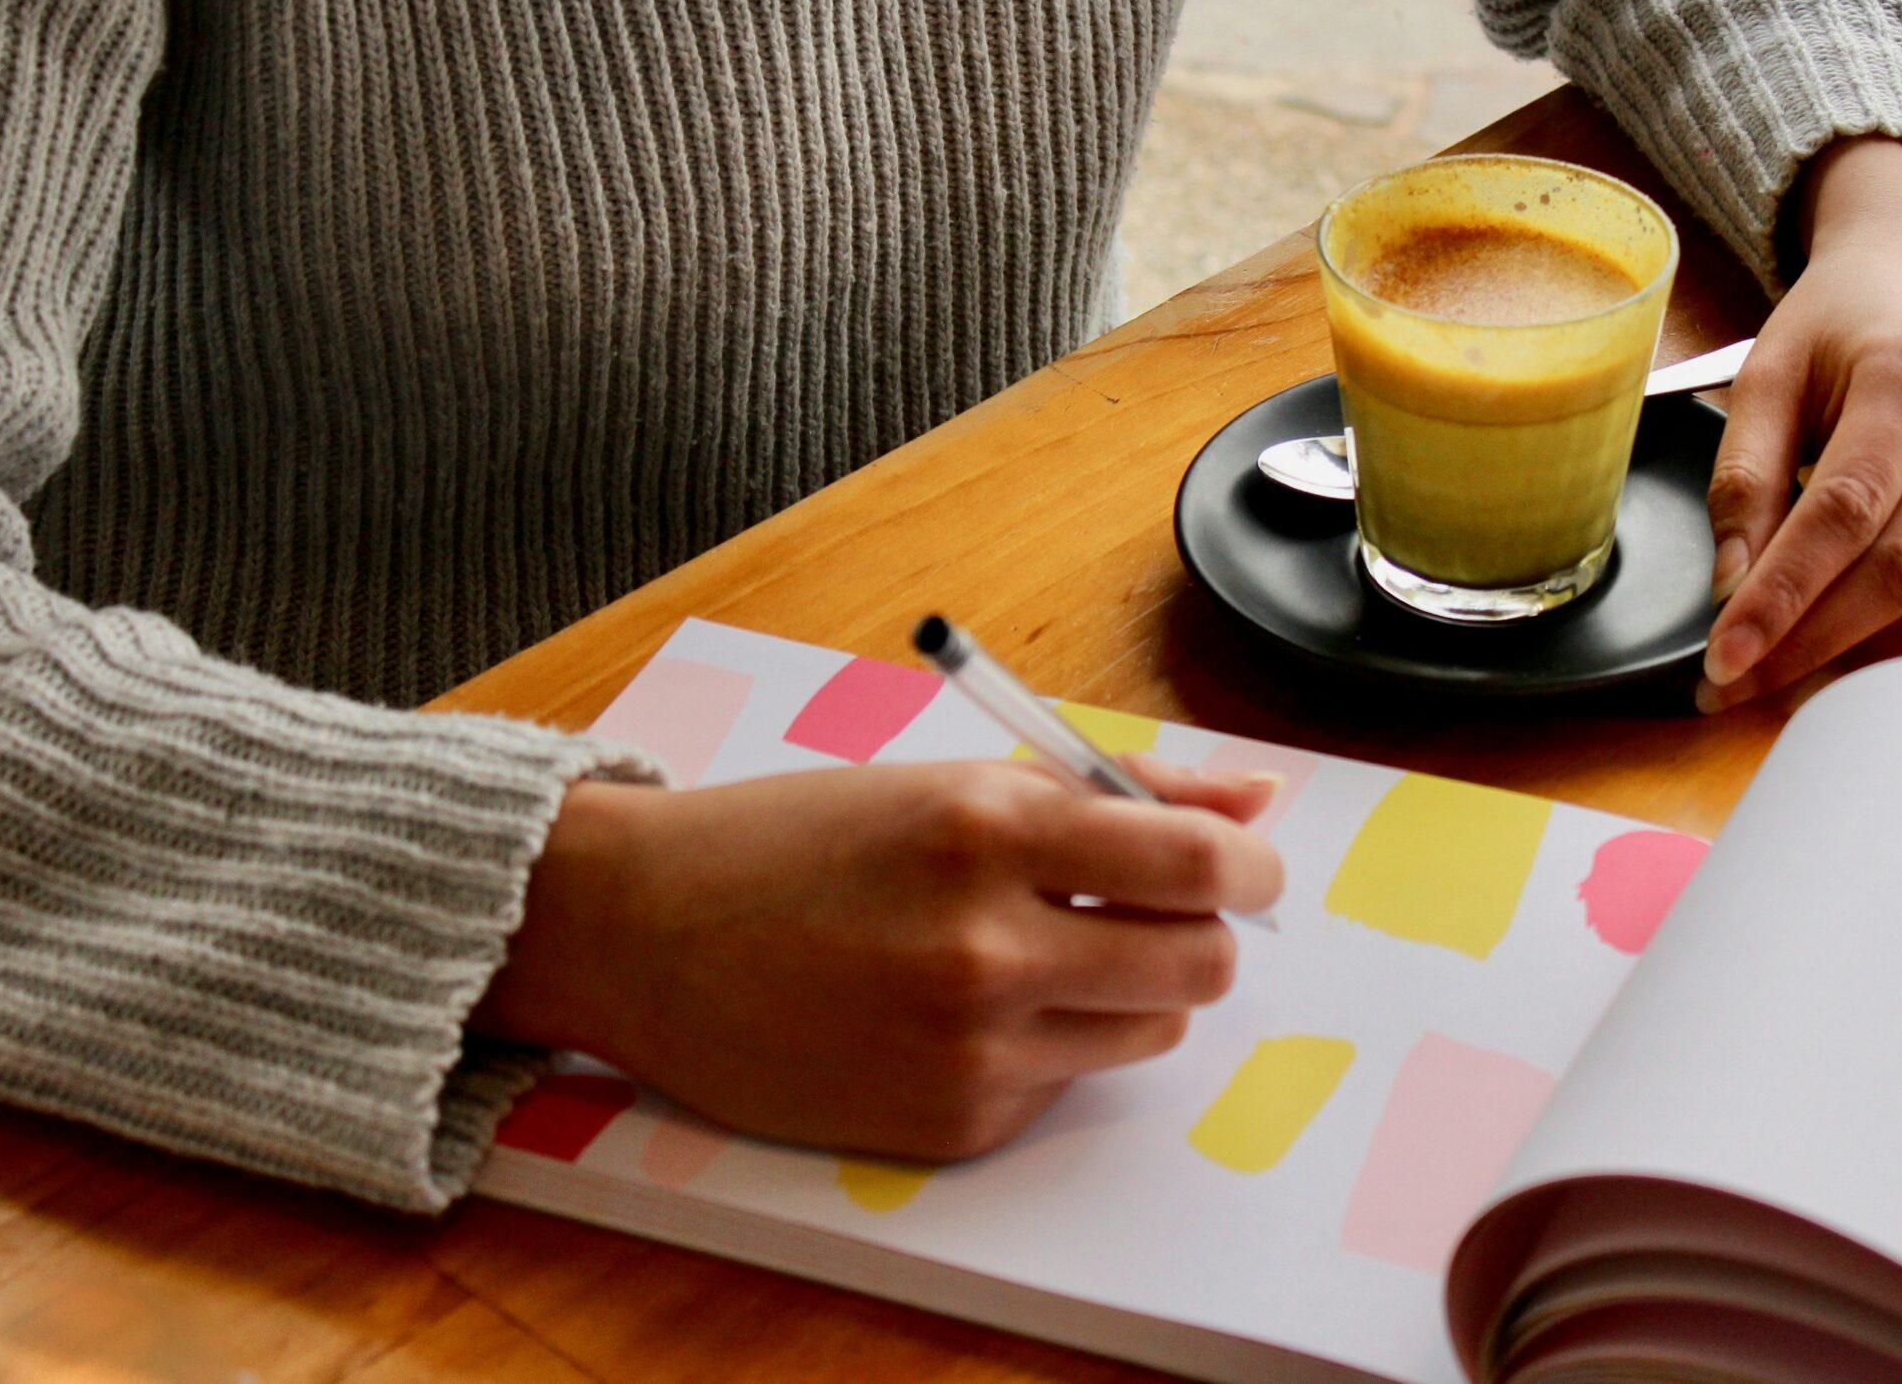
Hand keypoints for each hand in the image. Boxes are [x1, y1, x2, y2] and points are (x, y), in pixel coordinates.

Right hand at [474, 757, 1283, 1159]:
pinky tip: (963, 1008)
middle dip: (1199, 931)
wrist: (645, 933)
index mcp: (989, 825)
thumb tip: (1257, 803)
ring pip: (1150, 1028)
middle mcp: (987, 942)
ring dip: (1128, 989)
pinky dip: (1049, 1041)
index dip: (1247, 867)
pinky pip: (1068, 1080)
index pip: (1197, 863)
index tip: (1248, 868)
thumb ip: (1116, 789)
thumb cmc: (798, 840)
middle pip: (1199, 960)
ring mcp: (970, 1045)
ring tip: (1041, 952)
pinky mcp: (953, 1120)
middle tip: (1149, 911)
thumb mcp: (952, 781)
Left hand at [1698, 136, 1901, 711]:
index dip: (1782, 595)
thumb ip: (1743, 476)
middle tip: (1735, 688)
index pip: (1844, 511)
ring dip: (1861, 655)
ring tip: (1781, 677)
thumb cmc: (1840, 329)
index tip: (1723, 656)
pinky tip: (1851, 638)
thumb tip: (1732, 587)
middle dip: (1811, 642)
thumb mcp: (1768, 374)